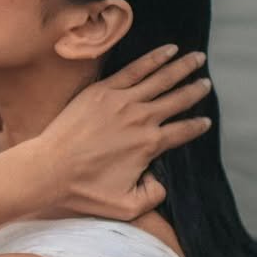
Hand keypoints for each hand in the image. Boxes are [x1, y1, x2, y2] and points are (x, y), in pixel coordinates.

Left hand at [32, 46, 211, 220]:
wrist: (49, 169)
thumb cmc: (84, 191)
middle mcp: (141, 119)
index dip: (197, 126)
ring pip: (161, 79)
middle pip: (177, 100)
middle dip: (196, 90)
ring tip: (197, 57)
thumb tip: (161, 181)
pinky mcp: (103, 90)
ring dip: (182, 67)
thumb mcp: (126, 206)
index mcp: (150, 145)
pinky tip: (168, 50)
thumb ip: (153, 196)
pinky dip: (154, 58)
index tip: (206, 122)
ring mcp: (122, 101)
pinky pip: (135, 69)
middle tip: (207, 83)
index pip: (183, 131)